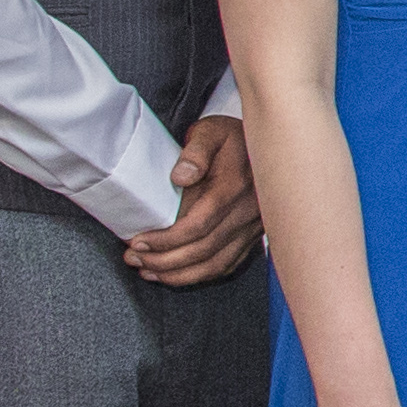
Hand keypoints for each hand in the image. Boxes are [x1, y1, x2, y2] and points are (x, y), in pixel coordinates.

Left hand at [128, 117, 260, 283]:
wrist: (271, 144)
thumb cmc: (233, 137)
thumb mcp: (212, 131)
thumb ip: (196, 150)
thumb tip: (180, 177)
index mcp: (234, 188)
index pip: (197, 226)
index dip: (165, 240)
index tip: (139, 241)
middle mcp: (247, 213)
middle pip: (203, 250)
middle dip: (164, 261)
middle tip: (135, 258)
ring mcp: (252, 228)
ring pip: (215, 264)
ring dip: (179, 274)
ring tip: (149, 271)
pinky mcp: (253, 235)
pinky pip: (228, 265)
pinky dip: (201, 275)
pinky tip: (179, 274)